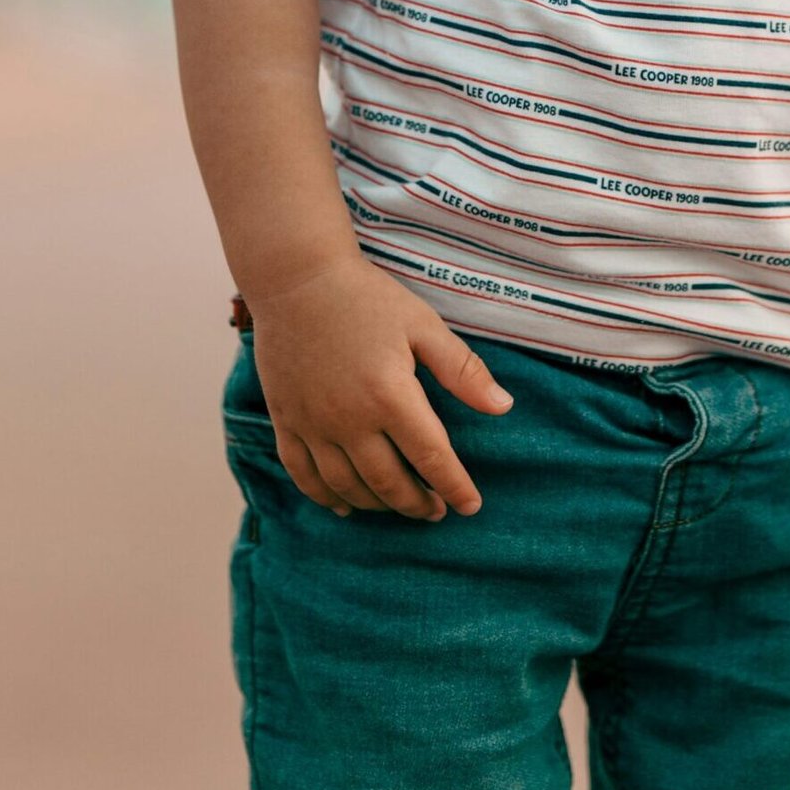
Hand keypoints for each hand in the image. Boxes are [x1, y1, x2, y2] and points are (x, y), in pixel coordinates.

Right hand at [245, 256, 514, 519]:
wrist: (296, 277)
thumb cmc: (366, 297)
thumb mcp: (422, 325)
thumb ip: (462, 370)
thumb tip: (504, 407)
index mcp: (390, 396)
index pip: (431, 458)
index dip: (454, 487)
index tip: (471, 506)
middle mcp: (350, 420)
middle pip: (389, 482)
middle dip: (417, 504)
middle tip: (436, 511)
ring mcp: (313, 424)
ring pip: (348, 486)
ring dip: (377, 505)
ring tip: (399, 506)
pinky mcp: (285, 420)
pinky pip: (304, 475)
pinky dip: (326, 498)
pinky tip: (344, 506)